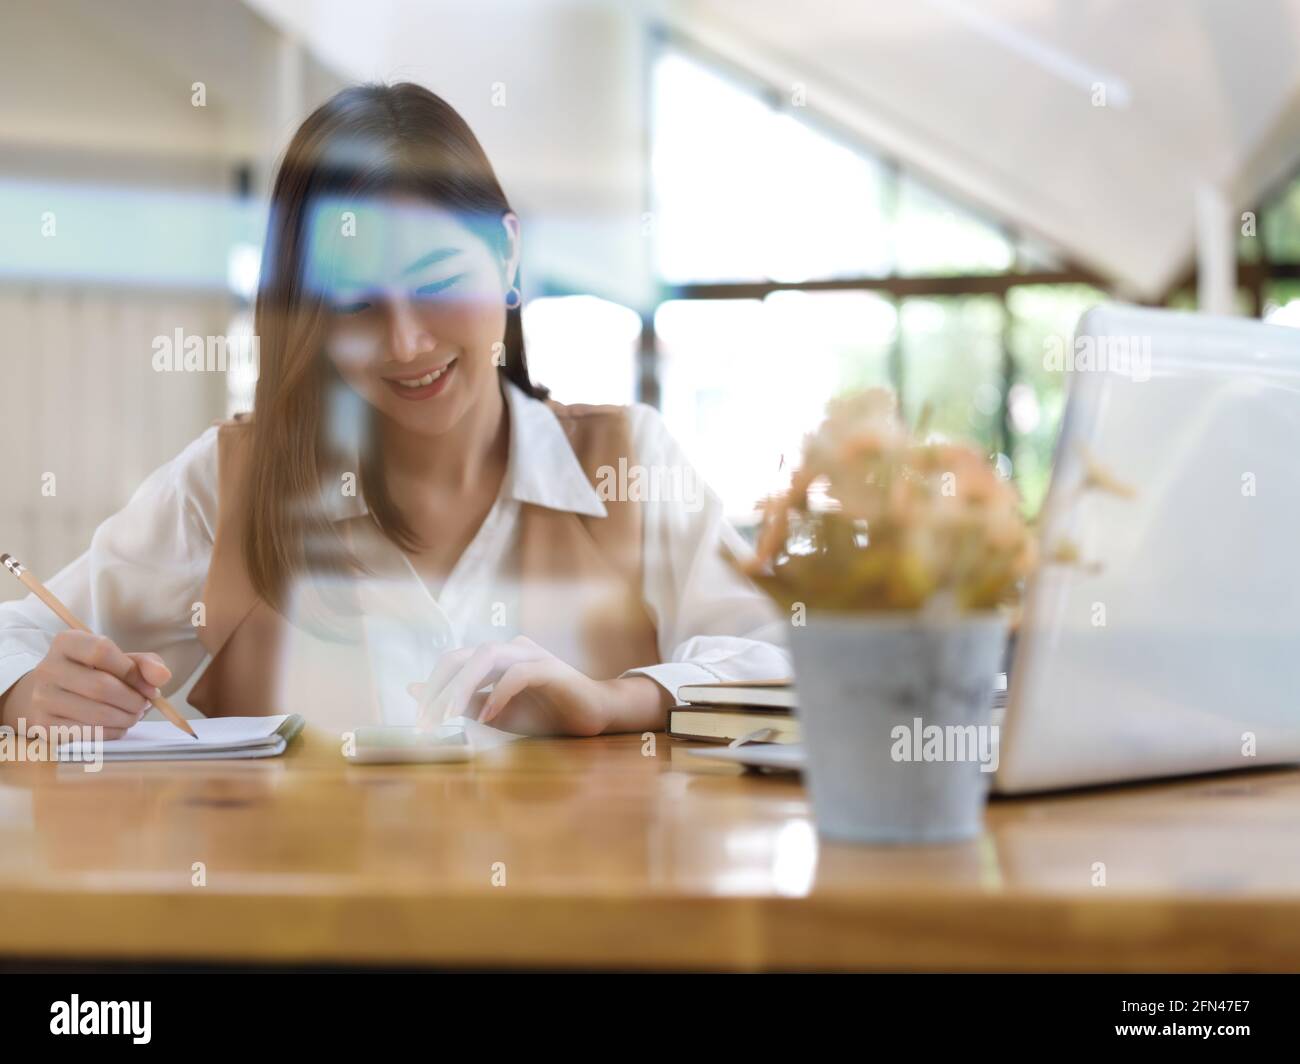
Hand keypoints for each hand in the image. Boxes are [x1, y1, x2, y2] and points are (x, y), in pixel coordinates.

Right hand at [0, 630, 171, 738]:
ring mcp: (42, 699)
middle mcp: (48, 668)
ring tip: (134, 715)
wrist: (51, 694)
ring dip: (126, 719)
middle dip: (133, 700)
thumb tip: (163, 677)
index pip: (101, 650)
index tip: (148, 686)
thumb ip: (146, 664)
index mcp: (67, 642)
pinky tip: (117, 726)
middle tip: (144, 705)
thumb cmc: (92, 673)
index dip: (132, 671)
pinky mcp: (44, 726)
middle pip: (101, 686)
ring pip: (97, 714)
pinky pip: (88, 734)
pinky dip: (113, 732)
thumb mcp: (119, 660)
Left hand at [407, 636, 670, 736]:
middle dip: (439, 688)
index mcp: (494, 658)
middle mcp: (510, 649)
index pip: (452, 662)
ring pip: (487, 657)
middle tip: (427, 721)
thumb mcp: (494, 713)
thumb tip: (415, 692)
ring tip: (449, 716)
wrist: (593, 715)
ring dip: (463, 687)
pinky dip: (499, 694)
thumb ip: (460, 702)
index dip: (431, 688)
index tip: (419, 720)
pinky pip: (518, 674)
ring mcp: (531, 655)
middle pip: (463, 656)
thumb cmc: (545, 714)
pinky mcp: (551, 668)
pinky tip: (488, 717)